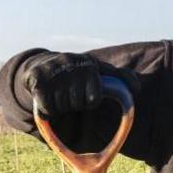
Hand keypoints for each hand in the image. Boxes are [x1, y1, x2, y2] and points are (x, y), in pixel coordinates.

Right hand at [21, 52, 139, 117]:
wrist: (44, 65)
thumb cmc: (80, 73)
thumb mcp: (101, 72)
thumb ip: (122, 79)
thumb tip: (137, 88)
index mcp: (90, 64)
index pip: (93, 99)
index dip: (90, 101)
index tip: (87, 94)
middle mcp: (70, 63)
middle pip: (76, 104)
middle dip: (75, 104)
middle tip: (71, 94)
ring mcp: (52, 69)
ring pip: (61, 107)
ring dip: (60, 106)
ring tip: (60, 93)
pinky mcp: (35, 78)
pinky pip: (46, 108)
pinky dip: (47, 109)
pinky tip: (47, 97)